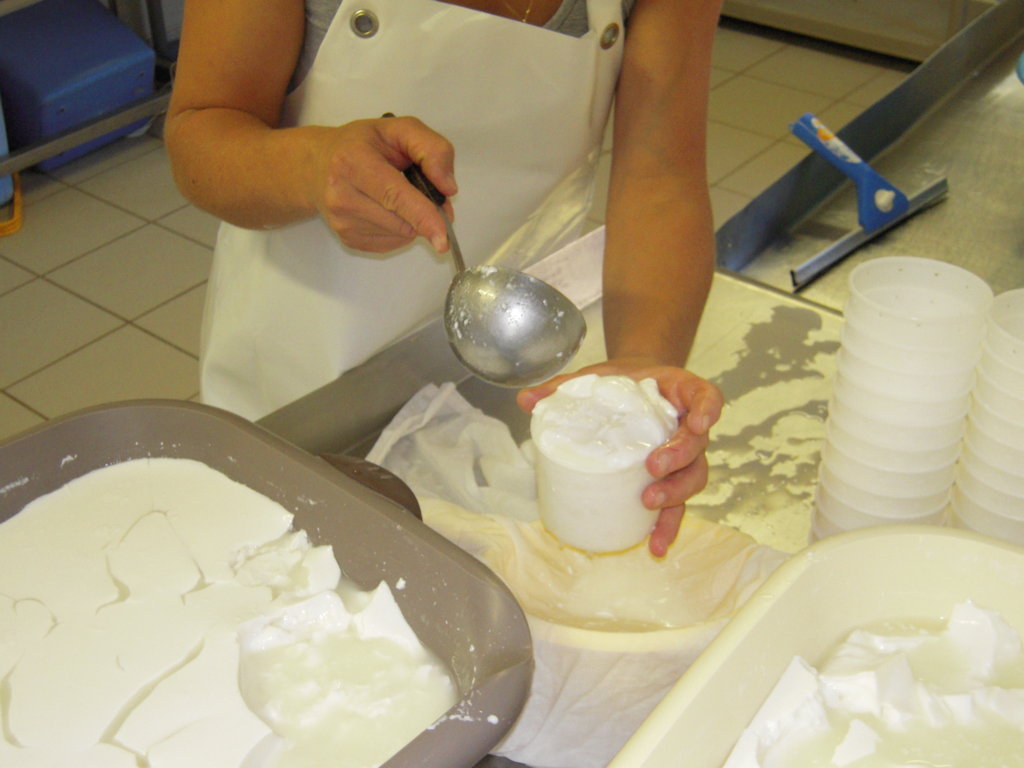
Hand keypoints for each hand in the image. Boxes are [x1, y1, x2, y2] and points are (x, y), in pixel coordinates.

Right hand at [313, 115, 456, 252]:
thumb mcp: (398, 128)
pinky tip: (384, 209)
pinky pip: (393, 243)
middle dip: (424, 211)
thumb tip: (448, 188)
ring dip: (411, 219)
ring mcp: (343, 222)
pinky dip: (399, 229)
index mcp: (354, 162)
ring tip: (393, 195)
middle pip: (403, 220)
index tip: (442, 237)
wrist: (317, 165)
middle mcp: (343, 196)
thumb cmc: (362, 144)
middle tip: (420, 189)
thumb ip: (431, 148)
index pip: (394, 195)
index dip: (422, 216)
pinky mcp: (349, 240)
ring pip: (401, 234)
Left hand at [517, 357, 722, 556]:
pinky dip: (667, 525)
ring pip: (693, 478)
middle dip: (679, 459)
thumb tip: (526, 401)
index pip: (707, 397)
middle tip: (652, 469)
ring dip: (675, 496)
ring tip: (649, 505)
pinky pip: (677, 504)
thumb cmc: (623, 382)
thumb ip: (564, 386)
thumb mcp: (597, 377)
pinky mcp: (672, 480)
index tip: (697, 423)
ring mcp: (685, 456)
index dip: (708, 410)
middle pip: (698, 445)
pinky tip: (654, 545)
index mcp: (681, 394)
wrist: (635, 386)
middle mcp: (689, 427)